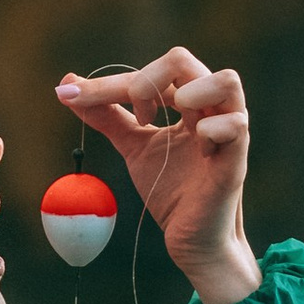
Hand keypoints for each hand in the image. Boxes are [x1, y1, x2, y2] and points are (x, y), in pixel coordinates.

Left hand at [54, 50, 259, 303]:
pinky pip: (236, 126)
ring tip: (170, 116)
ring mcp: (227, 133)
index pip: (151, 73)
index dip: (108, 83)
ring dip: (190, 90)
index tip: (74, 97)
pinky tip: (197, 146)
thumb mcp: (134, 148)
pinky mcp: (235, 162)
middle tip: (133, 115)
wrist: (191, 242)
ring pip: (227, 81)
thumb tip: (68, 87)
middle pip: (182, 61)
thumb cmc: (172, 192)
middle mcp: (210, 110)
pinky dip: (212, 128)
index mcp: (188, 102)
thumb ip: (108, 117)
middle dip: (145, 81)